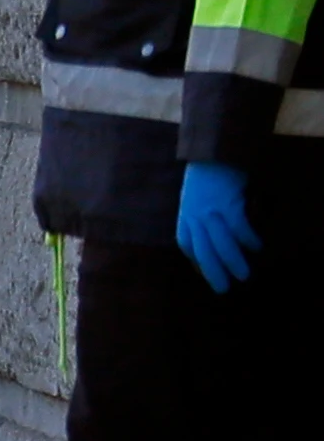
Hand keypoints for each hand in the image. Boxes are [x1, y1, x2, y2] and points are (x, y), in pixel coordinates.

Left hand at [176, 160, 259, 292]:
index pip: (186, 243)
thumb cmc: (205, 174)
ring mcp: (210, 210)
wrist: (213, 151)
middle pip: (202, 250)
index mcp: (184, 213)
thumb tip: (210, 235)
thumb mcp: (193, 196)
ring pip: (221, 244)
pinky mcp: (227, 204)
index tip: (204, 273)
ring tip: (244, 275)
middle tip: (224, 289)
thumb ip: (197, 215)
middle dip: (212, 272)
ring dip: (233, 262)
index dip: (195, 260)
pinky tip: (256, 246)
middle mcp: (194, 215)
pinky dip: (248, 239)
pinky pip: (239, 227)